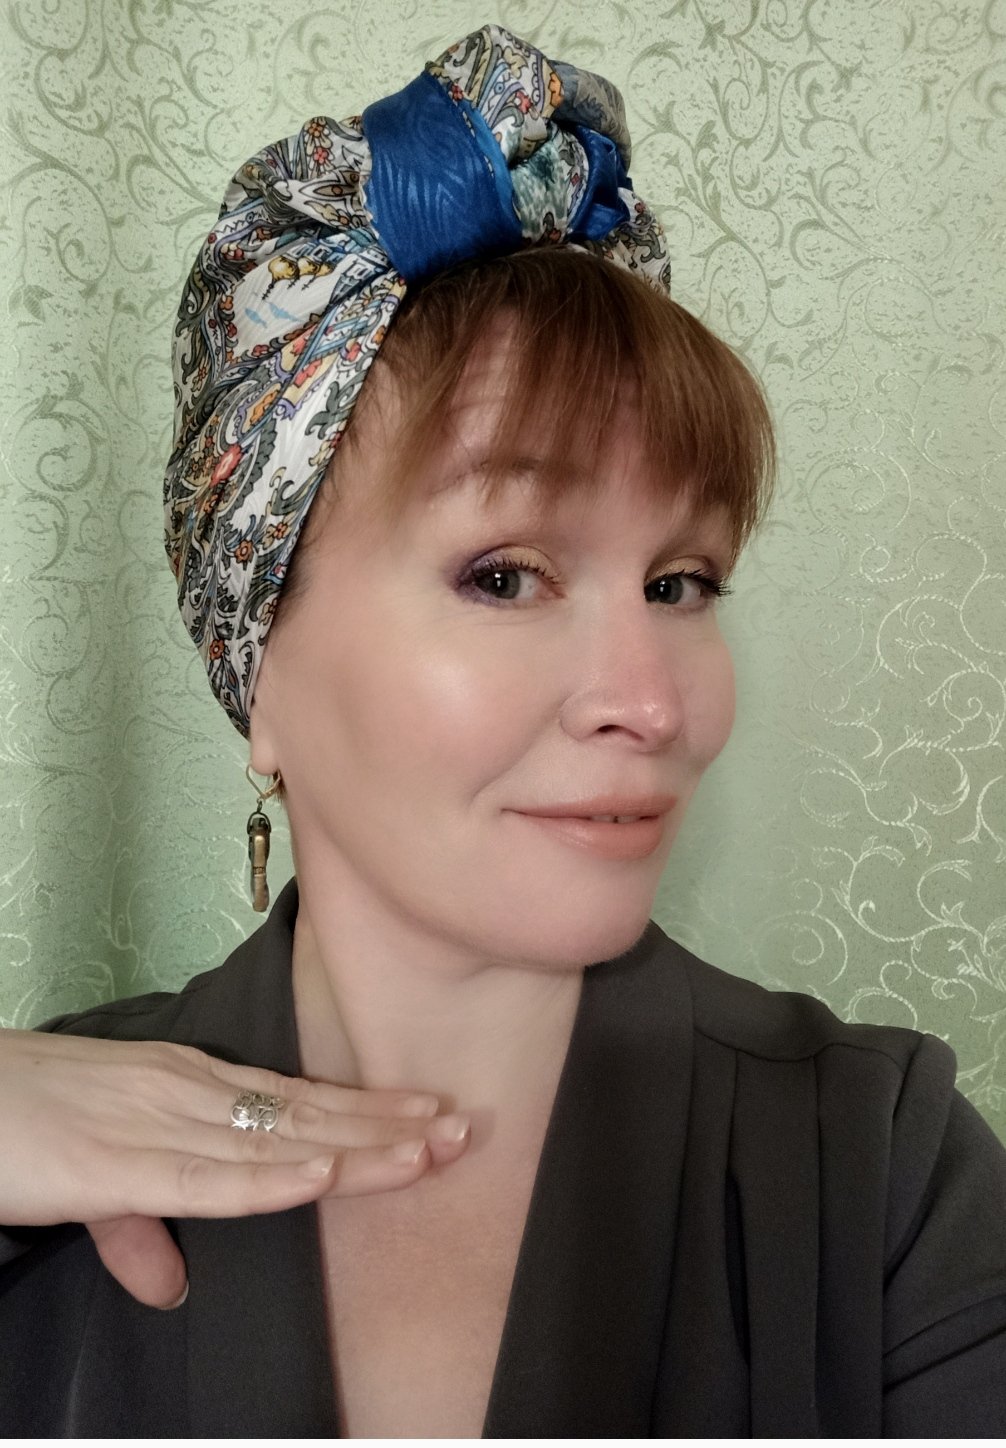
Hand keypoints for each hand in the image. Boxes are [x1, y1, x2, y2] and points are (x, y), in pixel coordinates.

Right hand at [0, 1029, 468, 1308]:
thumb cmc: (24, 1118)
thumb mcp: (93, 1175)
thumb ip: (137, 1229)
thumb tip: (173, 1285)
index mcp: (187, 1086)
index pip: (296, 1100)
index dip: (366, 1109)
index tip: (428, 1113)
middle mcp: (188, 1094)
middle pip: (307, 1114)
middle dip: (387, 1124)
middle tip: (462, 1129)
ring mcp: (160, 1122)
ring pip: (278, 1139)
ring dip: (357, 1148)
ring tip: (425, 1151)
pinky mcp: (119, 1161)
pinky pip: (210, 1175)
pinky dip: (270, 1178)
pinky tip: (323, 1176)